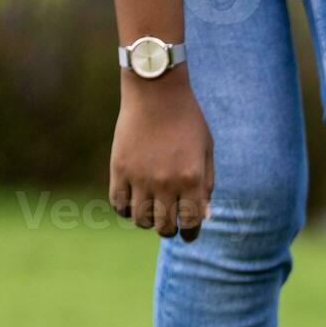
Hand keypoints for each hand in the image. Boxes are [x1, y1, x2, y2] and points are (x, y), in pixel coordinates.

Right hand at [109, 70, 214, 241]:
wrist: (156, 92)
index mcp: (192, 179)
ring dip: (147, 221)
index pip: (191, 223)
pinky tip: (132, 203)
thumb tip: (203, 217)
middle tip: (169, 224)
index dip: (191, 234)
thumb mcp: (206, 151)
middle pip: (165, 227)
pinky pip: (118, 204)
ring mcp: (140, 177)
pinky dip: (125, 209)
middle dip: (169, 230)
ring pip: (141, 220)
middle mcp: (166, 182)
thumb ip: (206, 185)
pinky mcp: (119, 169)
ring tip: (151, 211)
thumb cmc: (187, 121)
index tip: (188, 234)